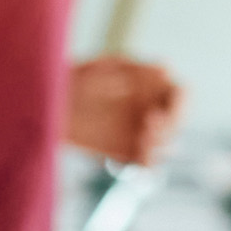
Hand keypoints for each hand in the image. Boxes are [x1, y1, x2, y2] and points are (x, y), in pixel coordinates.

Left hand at [68, 55, 183, 167]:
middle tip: (148, 124)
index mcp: (151, 85)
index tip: (161, 111)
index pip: (181, 95)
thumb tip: (165, 69)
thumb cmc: (75, 77)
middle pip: (177, 123)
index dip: (179, 105)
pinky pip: (145, 163)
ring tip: (142, 140)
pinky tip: (138, 158)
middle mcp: (151, 109)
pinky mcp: (125, 151)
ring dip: (159, 145)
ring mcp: (140, 131)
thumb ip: (129, 71)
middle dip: (169, 127)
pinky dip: (147, 163)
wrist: (48, 102)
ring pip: (165, 146)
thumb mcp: (99, 68)